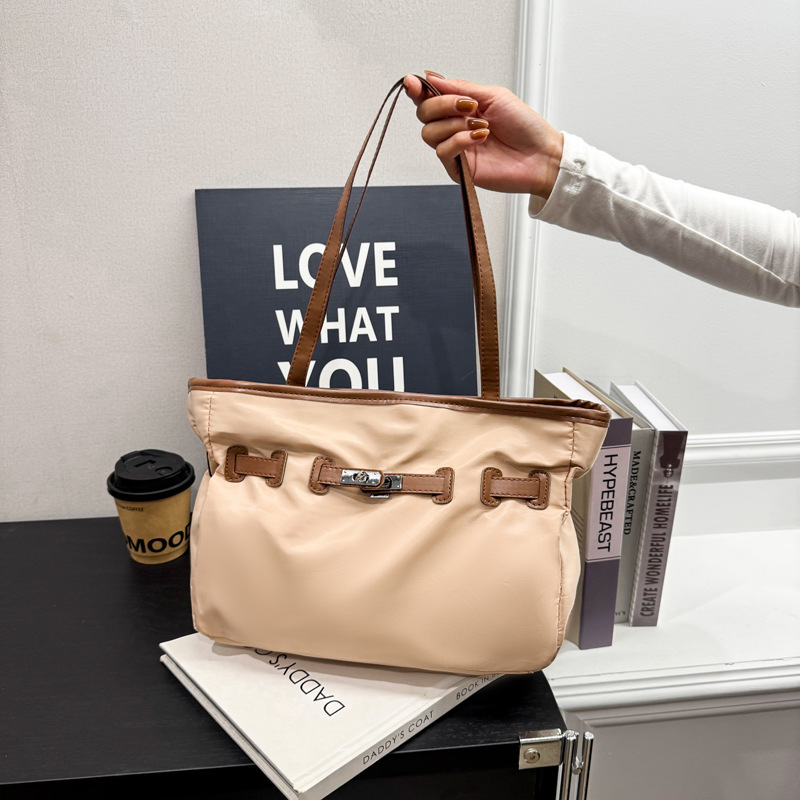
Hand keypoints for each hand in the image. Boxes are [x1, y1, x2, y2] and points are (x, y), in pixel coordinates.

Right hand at [404, 73, 563, 199]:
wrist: (540, 154)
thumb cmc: (524, 125)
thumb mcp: (492, 95)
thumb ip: (460, 88)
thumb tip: (431, 78)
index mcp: (460, 108)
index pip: (429, 99)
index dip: (417, 90)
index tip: (413, 83)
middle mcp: (454, 128)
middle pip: (423, 114)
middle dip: (440, 105)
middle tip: (466, 105)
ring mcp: (455, 149)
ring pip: (429, 133)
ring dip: (453, 124)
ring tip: (479, 125)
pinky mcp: (459, 170)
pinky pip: (443, 152)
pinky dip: (459, 140)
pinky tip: (479, 138)